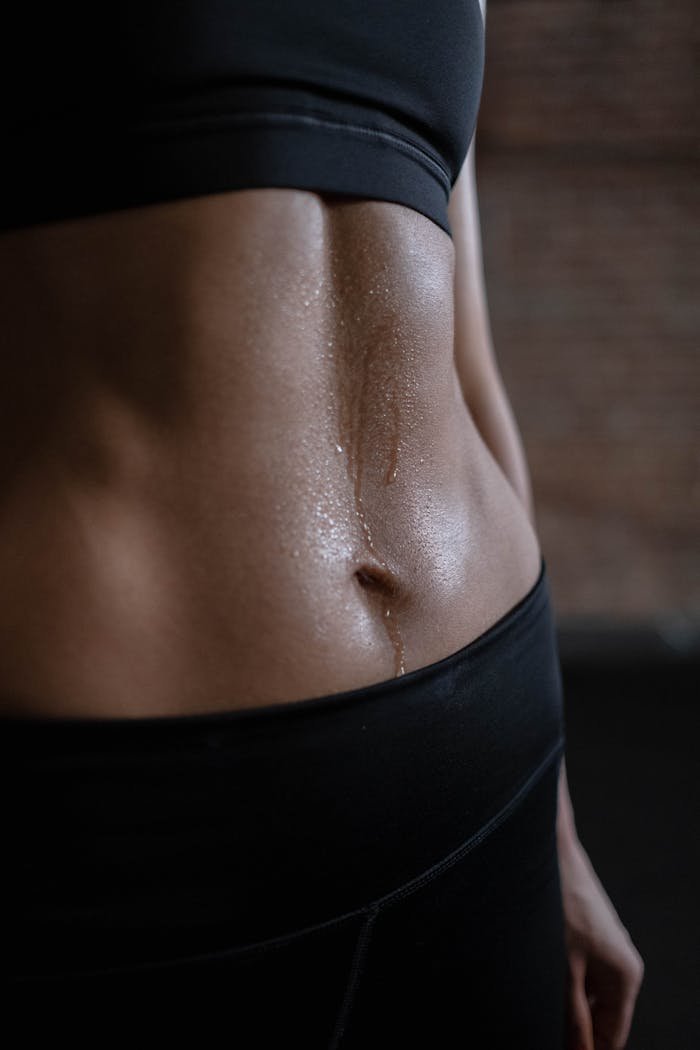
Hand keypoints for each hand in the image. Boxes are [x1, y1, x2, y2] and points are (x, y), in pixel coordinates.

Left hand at [558, 834, 644, 1049]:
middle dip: (576, 1032)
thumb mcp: (563, 970)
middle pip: (601, 1016)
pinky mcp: (587, 935)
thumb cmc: (559, 906)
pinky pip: (578, 974)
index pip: (613, 1035)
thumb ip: (572, 1016)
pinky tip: (538, 986)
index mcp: (625, 976)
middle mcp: (621, 963)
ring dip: (566, 1008)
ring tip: (539, 1011)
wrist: (550, 853)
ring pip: (587, 994)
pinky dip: (562, 986)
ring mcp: (605, 947)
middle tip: (545, 1032)